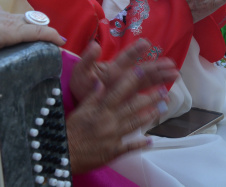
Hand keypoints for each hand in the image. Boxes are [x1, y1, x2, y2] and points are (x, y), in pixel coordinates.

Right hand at [65, 41, 174, 173]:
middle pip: (133, 106)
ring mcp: (112, 136)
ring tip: (163, 107)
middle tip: (164, 90)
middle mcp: (109, 120)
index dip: (132, 80)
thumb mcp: (79, 110)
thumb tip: (102, 82)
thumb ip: (92, 96)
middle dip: (150, 98)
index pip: (119, 91)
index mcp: (100, 109)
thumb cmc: (70, 131)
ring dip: (150, 115)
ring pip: (135, 124)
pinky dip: (141, 144)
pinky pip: (130, 147)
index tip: (145, 70)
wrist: (61, 155)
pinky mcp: (113, 151)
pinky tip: (151, 140)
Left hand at [69, 39, 176, 106]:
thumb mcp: (81, 72)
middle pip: (142, 70)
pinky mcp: (131, 97)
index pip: (125, 58)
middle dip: (157, 66)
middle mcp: (124, 75)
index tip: (145, 44)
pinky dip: (157, 95)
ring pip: (148, 80)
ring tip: (175, 74)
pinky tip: (167, 95)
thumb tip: (94, 45)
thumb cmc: (82, 84)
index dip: (134, 51)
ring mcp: (129, 86)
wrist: (83, 102)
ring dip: (161, 77)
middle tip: (170, 63)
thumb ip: (87, 60)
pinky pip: (146, 95)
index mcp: (112, 68)